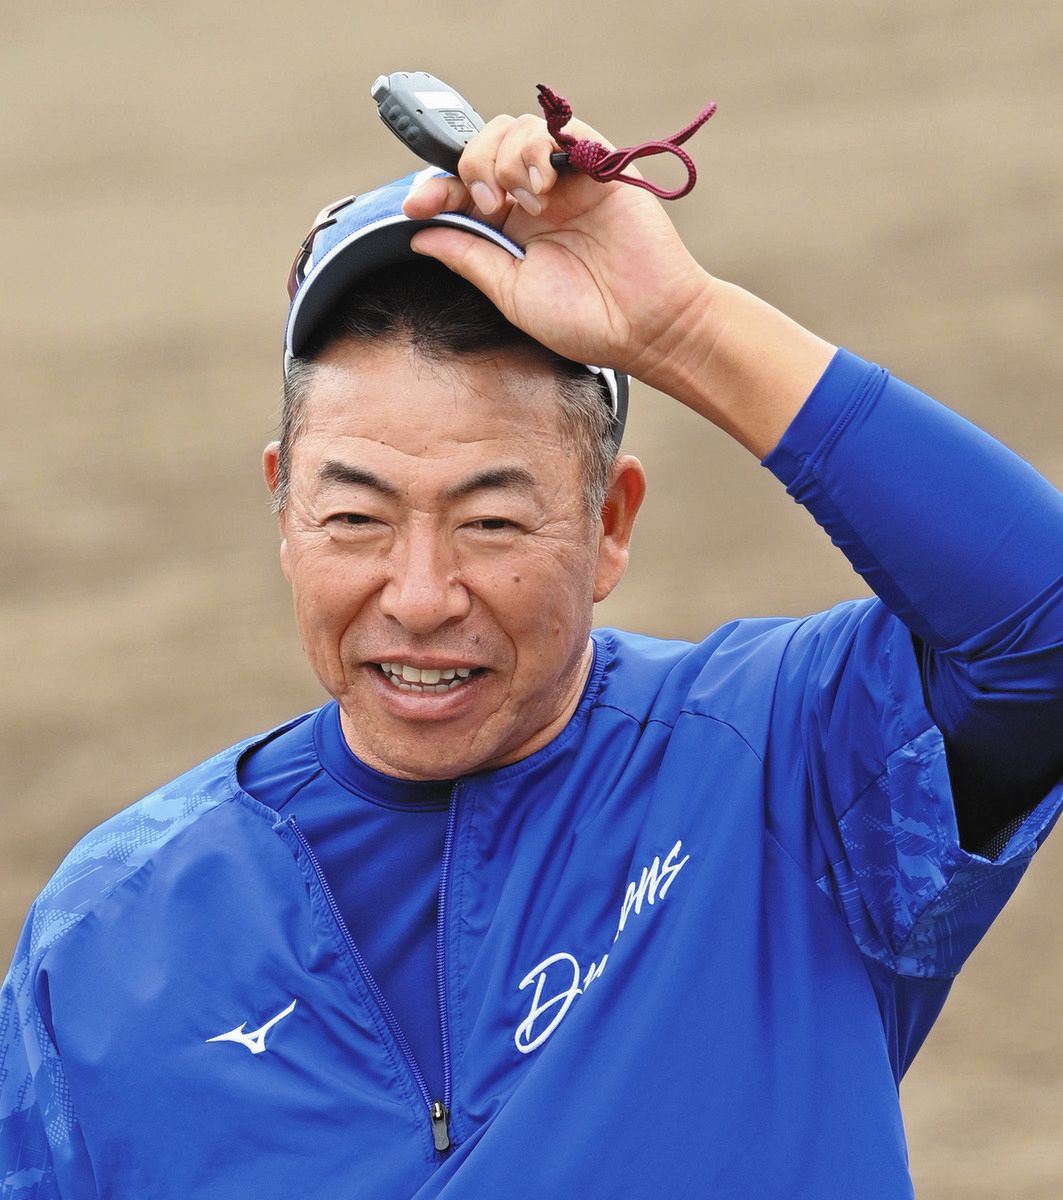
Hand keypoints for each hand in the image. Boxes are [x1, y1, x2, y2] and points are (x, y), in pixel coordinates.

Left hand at [402, 113, 716, 388]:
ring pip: (517, 129)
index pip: (463, 188)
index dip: (435, 187)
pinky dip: (540, 148)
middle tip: (490, 207)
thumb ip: (468, 256)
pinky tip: (544, 188)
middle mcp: (538, 197)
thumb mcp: (510, 292)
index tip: (415, 205)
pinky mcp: (602, 166)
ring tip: (527, 204)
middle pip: (484, 146)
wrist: (646, 327)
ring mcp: (569, 179)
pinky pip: (562, 129)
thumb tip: (419, 235)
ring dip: (506, 159)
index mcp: (513, 227)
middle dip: (471, 167)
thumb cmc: (585, 321)